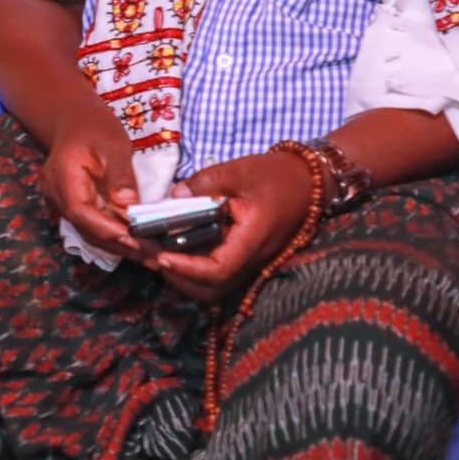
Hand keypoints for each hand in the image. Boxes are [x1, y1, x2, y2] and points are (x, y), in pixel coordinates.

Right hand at [40, 101, 143, 259]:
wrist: (75, 120)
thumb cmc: (95, 127)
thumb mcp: (114, 144)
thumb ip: (120, 175)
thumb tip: (128, 205)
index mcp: (61, 176)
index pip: (81, 211)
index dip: (108, 229)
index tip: (137, 240)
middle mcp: (56, 195)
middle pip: (85, 229)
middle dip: (119, 245)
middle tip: (153, 255)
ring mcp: (62, 203)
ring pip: (89, 233)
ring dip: (119, 246)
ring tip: (151, 256)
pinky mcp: (74, 207)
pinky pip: (93, 227)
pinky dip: (115, 237)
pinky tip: (138, 243)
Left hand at [150, 150, 315, 304]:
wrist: (308, 182)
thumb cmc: (275, 175)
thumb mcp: (238, 170)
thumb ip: (205, 183)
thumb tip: (174, 195)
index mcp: (253, 239)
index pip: (219, 269)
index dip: (188, 268)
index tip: (162, 255)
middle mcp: (252, 259)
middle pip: (212, 289)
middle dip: (178, 278)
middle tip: (150, 254)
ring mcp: (250, 262)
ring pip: (214, 285)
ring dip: (183, 275)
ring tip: (155, 252)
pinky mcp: (245, 258)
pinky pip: (217, 272)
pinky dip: (193, 266)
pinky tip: (173, 246)